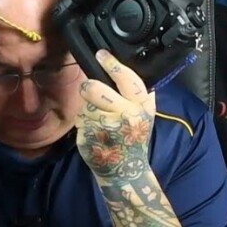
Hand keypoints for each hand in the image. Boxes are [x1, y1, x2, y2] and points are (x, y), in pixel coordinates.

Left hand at [75, 50, 156, 182]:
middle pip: (96, 89)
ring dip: (87, 110)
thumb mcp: (146, 117)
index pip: (127, 79)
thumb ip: (141, 97)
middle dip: (89, 87)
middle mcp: (125, 115)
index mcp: (142, 107)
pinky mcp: (89, 137)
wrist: (126, 172)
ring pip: (86, 105)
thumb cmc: (133, 140)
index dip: (113, 65)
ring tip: (98, 121)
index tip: (101, 54)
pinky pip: (80, 120)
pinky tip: (94, 133)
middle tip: (89, 89)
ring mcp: (105, 127)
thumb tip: (128, 70)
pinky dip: (83, 124)